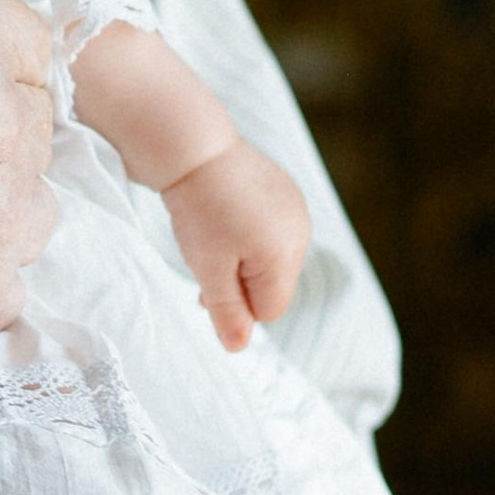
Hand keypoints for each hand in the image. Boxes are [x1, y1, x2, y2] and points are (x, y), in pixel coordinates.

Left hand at [162, 140, 307, 349]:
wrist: (193, 145)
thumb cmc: (198, 209)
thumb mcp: (208, 269)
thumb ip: (226, 312)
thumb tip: (238, 349)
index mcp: (286, 255)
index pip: (270, 310)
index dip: (236, 306)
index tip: (206, 283)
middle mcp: (301, 232)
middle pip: (274, 284)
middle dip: (241, 283)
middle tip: (205, 259)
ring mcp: (296, 208)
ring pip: (272, 256)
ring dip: (243, 258)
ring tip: (213, 233)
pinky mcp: (285, 190)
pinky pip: (271, 228)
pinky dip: (249, 231)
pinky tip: (224, 213)